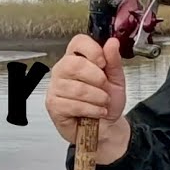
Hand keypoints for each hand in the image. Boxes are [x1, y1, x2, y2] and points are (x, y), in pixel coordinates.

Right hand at [45, 34, 128, 161]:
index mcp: (77, 58)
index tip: (103, 63)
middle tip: (105, 88)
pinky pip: (73, 105)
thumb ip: (114, 61)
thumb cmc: (107, 102)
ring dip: (97, 98)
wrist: (106, 127)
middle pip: (75, 64)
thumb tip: (113, 42)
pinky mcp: (53, 105)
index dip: (92, 50)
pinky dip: (91, 110)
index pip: (78, 42)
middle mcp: (63, 70)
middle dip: (97, 79)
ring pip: (77, 88)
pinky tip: (95, 111)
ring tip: (102, 102)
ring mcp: (56, 88)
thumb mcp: (116, 79)